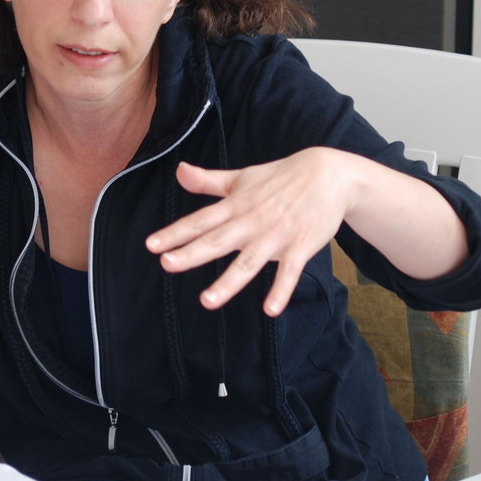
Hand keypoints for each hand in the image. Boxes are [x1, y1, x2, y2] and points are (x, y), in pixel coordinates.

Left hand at [146, 149, 352, 315]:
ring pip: (249, 262)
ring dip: (228, 282)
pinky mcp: (300, 246)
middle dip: (192, 253)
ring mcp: (276, 235)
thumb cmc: (281, 177)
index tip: (152, 245)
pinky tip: (270, 310)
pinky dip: (281, 290)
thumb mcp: (242, 177)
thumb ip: (209, 181)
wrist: (328, 175)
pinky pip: (289, 272)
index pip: (201, 220)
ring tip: (207, 301)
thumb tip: (178, 170)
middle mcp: (252, 221)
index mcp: (236, 205)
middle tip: (167, 264)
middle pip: (218, 240)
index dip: (176, 232)